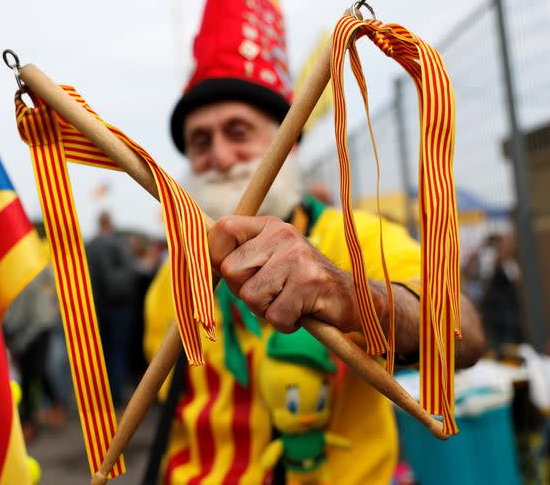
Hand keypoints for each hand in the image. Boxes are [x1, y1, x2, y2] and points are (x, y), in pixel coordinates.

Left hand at [209, 215, 380, 332]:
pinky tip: (302, 313)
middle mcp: (282, 234)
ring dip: (267, 310)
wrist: (353, 298)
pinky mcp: (311, 282)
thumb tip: (196, 264)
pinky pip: (275, 315)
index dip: (217, 256)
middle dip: (246, 292)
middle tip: (272, 293)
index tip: (237, 274)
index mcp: (268, 226)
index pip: (221, 229)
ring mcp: (297, 257)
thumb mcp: (269, 262)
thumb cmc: (300, 285)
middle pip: (231, 271)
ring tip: (289, 302)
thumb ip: (239, 260)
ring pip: (251, 297)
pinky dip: (286, 323)